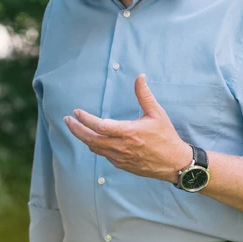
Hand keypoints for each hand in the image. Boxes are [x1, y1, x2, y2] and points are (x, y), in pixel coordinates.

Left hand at [64, 74, 192, 182]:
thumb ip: (144, 95)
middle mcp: (121, 147)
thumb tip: (140, 76)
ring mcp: (120, 158)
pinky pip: (103, 155)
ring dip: (83, 138)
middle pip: (91, 139)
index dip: (85, 119)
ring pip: (95, 148)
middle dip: (76, 129)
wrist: (175, 163)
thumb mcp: (157, 113)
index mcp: (129, 132)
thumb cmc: (166, 137)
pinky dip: (95, 146)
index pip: (99, 126)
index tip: (76, 112)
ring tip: (75, 128)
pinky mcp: (122, 165)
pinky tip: (92, 139)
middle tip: (67, 120)